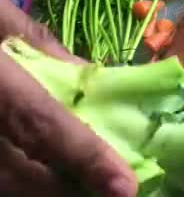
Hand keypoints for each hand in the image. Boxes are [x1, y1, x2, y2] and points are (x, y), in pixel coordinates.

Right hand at [0, 0, 137, 196]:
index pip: (40, 125)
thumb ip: (41, 46)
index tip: (124, 187)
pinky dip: (15, 185)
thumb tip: (90, 75)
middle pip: (21, 175)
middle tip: (113, 189)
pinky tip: (41, 177)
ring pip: (2, 188)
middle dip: (71, 189)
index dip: (85, 158)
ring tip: (82, 185)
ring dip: (44, 192)